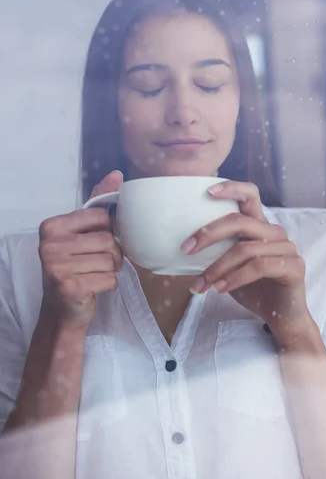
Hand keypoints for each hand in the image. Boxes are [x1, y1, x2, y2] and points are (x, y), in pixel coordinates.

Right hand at [39, 170, 123, 329]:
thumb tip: (117, 175)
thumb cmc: (75, 266)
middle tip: (100, 263)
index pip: (102, 217)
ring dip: (111, 270)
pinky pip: (109, 279)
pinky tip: (94, 287)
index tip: (97, 242)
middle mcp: (49, 244)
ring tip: (96, 274)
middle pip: (108, 240)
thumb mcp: (82, 232)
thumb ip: (98, 203)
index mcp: (52, 226)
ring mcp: (57, 267)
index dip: (109, 231)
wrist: (62, 309)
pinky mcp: (69, 287)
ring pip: (110, 260)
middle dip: (113, 254)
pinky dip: (109, 285)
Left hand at [182, 180, 311, 343]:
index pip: (249, 195)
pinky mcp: (295, 266)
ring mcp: (287, 248)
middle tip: (186, 249)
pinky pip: (259, 267)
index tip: (207, 192)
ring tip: (201, 284)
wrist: (281, 317)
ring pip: (245, 249)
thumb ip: (218, 251)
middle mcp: (274, 232)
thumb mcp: (230, 266)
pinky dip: (235, 278)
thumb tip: (184, 246)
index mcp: (260, 226)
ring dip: (217, 268)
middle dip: (209, 234)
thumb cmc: (253, 289)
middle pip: (240, 222)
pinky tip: (220, 289)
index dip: (231, 188)